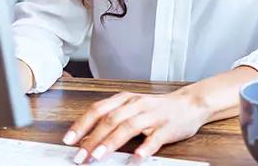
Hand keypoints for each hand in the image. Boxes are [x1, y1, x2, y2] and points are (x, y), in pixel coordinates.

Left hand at [61, 90, 207, 162]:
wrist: (188, 104)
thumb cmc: (156, 109)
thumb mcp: (131, 108)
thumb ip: (112, 119)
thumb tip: (87, 137)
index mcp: (125, 99)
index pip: (98, 110)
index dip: (82, 124)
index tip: (68, 140)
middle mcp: (136, 104)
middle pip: (110, 119)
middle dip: (93, 138)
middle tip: (80, 155)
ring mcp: (152, 115)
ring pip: (129, 127)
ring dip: (112, 142)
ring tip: (100, 156)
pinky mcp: (167, 127)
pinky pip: (155, 138)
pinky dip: (145, 147)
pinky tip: (137, 157)